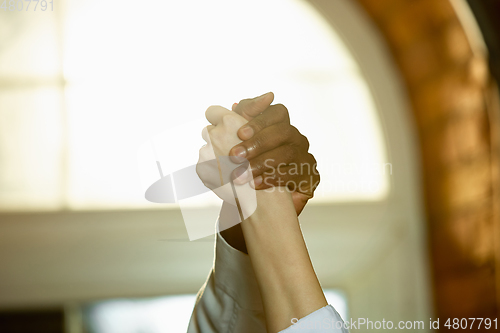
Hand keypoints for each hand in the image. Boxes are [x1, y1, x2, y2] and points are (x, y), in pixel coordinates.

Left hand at [196, 105, 256, 219]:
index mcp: (229, 121)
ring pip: (207, 148)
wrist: (261, 195)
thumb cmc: (265, 163)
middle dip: (218, 139)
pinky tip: (227, 176)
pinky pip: (205, 165)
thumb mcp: (261, 135)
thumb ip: (245, 119)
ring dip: (216, 155)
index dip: (218, 118)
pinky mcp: (201, 168)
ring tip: (232, 166)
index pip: (212, 111)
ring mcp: (206, 152)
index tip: (224, 127)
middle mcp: (215, 134)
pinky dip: (213, 170)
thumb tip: (234, 104)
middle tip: (232, 151)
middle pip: (208, 130)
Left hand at [230, 92, 319, 214]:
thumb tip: (237, 104)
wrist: (261, 203)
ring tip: (240, 175)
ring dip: (260, 164)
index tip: (240, 133)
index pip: (278, 112)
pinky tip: (255, 184)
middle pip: (283, 131)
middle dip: (257, 143)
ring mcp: (306, 157)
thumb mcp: (240, 144)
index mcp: (282, 126)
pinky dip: (272, 179)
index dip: (260, 120)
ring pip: (287, 153)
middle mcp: (297, 139)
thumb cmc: (249, 168)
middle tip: (234, 156)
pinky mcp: (310, 177)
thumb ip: (240, 121)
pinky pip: (294, 174)